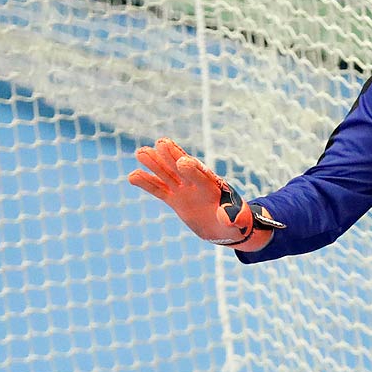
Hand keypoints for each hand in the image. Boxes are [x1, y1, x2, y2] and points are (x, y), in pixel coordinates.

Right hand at [128, 138, 281, 250]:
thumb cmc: (238, 222)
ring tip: (140, 152)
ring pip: (167, 175)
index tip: (183, 161)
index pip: (202, 176)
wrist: (227, 227)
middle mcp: (196, 184)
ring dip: (155, 164)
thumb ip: (233, 217)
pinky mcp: (175, 199)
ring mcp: (184, 190)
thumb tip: (229, 218)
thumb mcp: (239, 221)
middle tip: (160, 144)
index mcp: (214, 187)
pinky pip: (159, 190)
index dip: (193, 169)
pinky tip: (132, 176)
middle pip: (182, 169)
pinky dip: (146, 183)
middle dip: (172, 157)